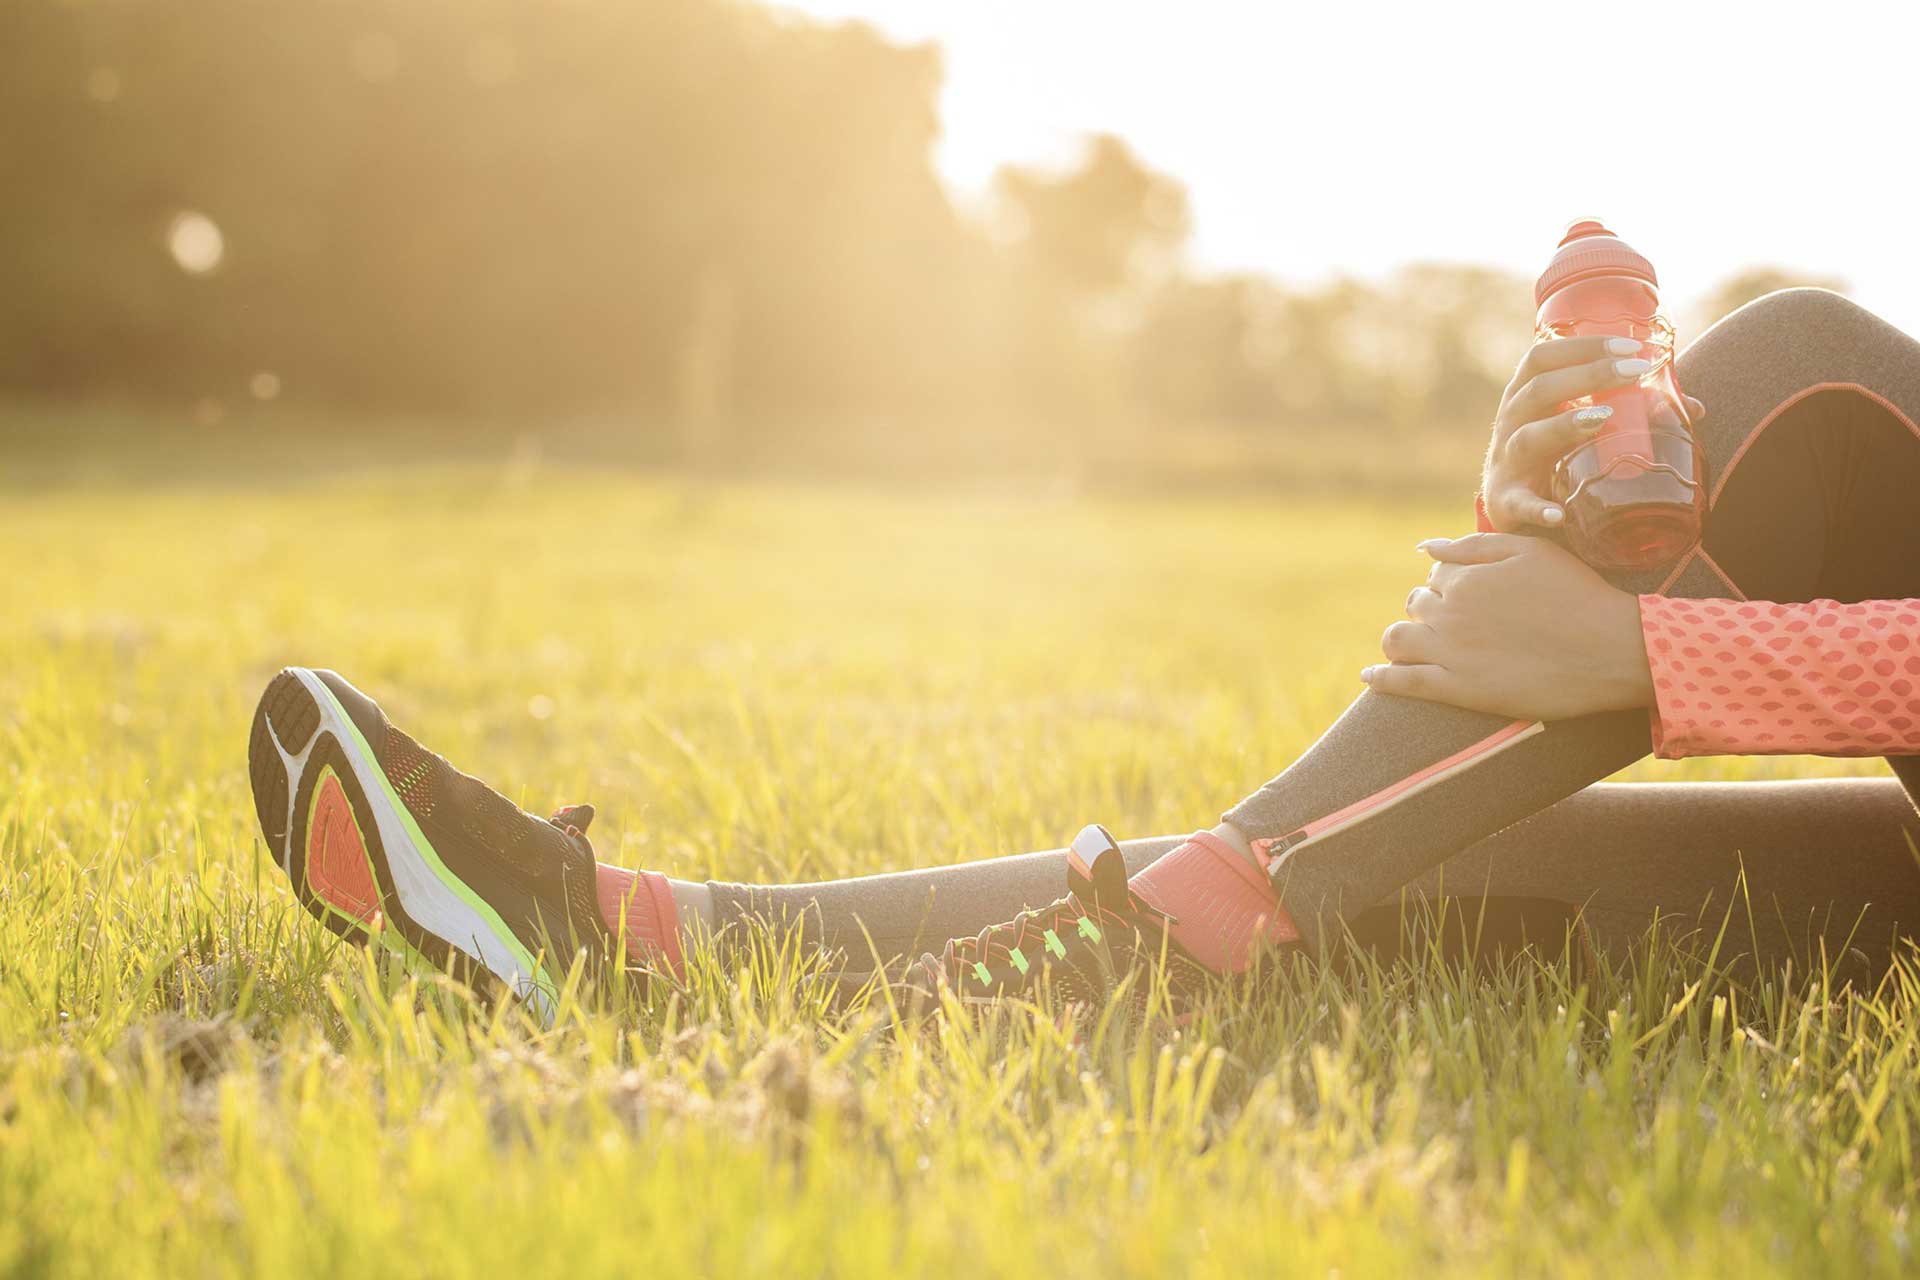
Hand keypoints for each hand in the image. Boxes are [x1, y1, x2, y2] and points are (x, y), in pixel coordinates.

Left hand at [1361, 533, 1654, 720]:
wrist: (1612, 649)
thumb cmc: (1577, 594)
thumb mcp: (1530, 552)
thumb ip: (1472, 546)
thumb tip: (1422, 547)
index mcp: (1465, 577)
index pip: (1434, 576)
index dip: (1451, 585)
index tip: (1474, 599)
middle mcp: (1450, 612)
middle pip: (1416, 605)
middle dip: (1430, 610)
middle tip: (1461, 625)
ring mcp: (1450, 652)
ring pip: (1398, 639)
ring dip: (1402, 638)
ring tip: (1416, 645)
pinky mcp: (1457, 689)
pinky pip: (1402, 682)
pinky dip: (1381, 677)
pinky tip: (1371, 675)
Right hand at [1482, 336, 1705, 531]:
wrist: (1511, 510)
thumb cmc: (1554, 457)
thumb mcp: (1582, 429)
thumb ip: (1630, 414)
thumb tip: (1694, 408)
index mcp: (1526, 398)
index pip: (1544, 358)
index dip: (1584, 347)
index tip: (1630, 346)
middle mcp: (1511, 423)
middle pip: (1539, 389)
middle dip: (1587, 375)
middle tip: (1632, 372)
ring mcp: (1506, 462)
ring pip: (1527, 438)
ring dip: (1563, 426)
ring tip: (1601, 420)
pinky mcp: (1506, 502)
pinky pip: (1518, 503)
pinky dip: (1536, 508)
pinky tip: (1558, 514)